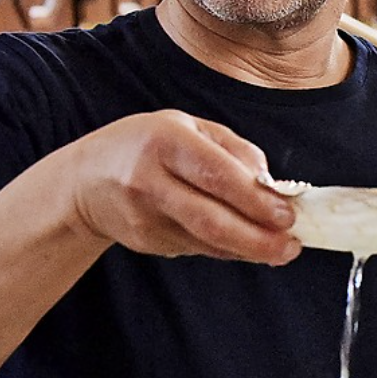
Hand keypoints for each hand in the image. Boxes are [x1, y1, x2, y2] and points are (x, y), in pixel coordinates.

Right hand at [63, 111, 300, 264]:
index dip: (255, 199)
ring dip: (249, 249)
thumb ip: (235, 151)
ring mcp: (144, 216)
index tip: (288, 214)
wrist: (85, 182)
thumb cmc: (148, 146)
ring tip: (281, 250)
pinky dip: (228, 249)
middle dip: (257, 239)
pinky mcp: (145, 242)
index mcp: (165, 140)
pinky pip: (197, 248)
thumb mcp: (189, 128)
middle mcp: (149, 179)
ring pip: (207, 241)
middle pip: (210, 219)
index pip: (216, 174)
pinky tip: (248, 246)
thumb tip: (272, 186)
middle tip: (291, 246)